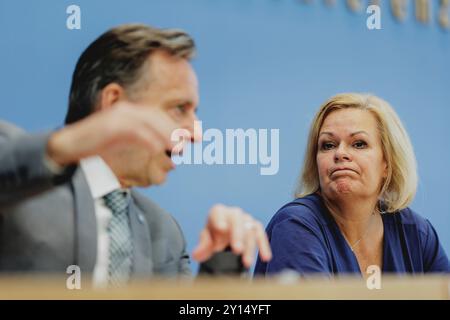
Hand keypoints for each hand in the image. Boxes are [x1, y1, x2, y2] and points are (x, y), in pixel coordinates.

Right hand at [47, 101, 178, 165]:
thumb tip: (165, 147)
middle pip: (156, 117)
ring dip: (165, 134)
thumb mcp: (124, 143)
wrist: (69, 146)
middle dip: (173, 130)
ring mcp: (117, 115)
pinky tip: (157, 147)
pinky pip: (133, 130)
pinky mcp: (109, 125)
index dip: (175, 126)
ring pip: (148, 121)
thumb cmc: (97, 148)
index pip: (157, 117)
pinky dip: (147, 138)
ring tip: (177, 147)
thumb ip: (144, 141)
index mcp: (130, 112)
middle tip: (185, 145)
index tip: (191, 138)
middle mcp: (126, 110)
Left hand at [192, 204, 271, 268]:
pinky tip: (265, 257)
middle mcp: (233, 213)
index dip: (219, 219)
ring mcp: (246, 219)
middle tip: (237, 250)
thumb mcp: (206, 240)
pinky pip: (261, 234)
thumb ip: (202, 246)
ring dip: (250, 247)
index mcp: (218, 212)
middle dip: (238, 235)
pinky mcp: (255, 227)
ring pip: (250, 230)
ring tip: (246, 262)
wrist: (225, 236)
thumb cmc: (214, 235)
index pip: (218, 213)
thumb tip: (196, 255)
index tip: (221, 228)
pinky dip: (264, 246)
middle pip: (236, 221)